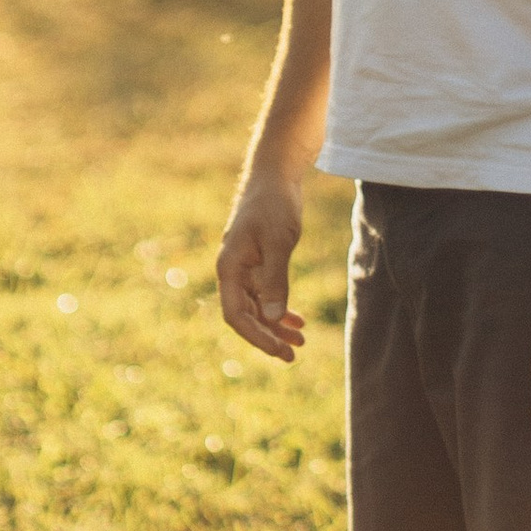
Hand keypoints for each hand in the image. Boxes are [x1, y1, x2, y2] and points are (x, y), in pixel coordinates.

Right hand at [215, 163, 308, 360]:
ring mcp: (245, 268)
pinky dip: (279, 308)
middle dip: (268, 337)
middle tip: (293, 355)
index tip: (279, 351)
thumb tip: (273, 318)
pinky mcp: (258, 262)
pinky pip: (265, 294)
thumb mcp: (278, 242)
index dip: (256, 337)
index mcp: (230, 268)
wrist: (276, 175)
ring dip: (276, 325)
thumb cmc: (274, 204)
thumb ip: (275, 280)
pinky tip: (297, 320)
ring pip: (257, 307)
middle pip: (246, 316)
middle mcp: (233, 271)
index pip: (236, 315)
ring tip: (301, 341)